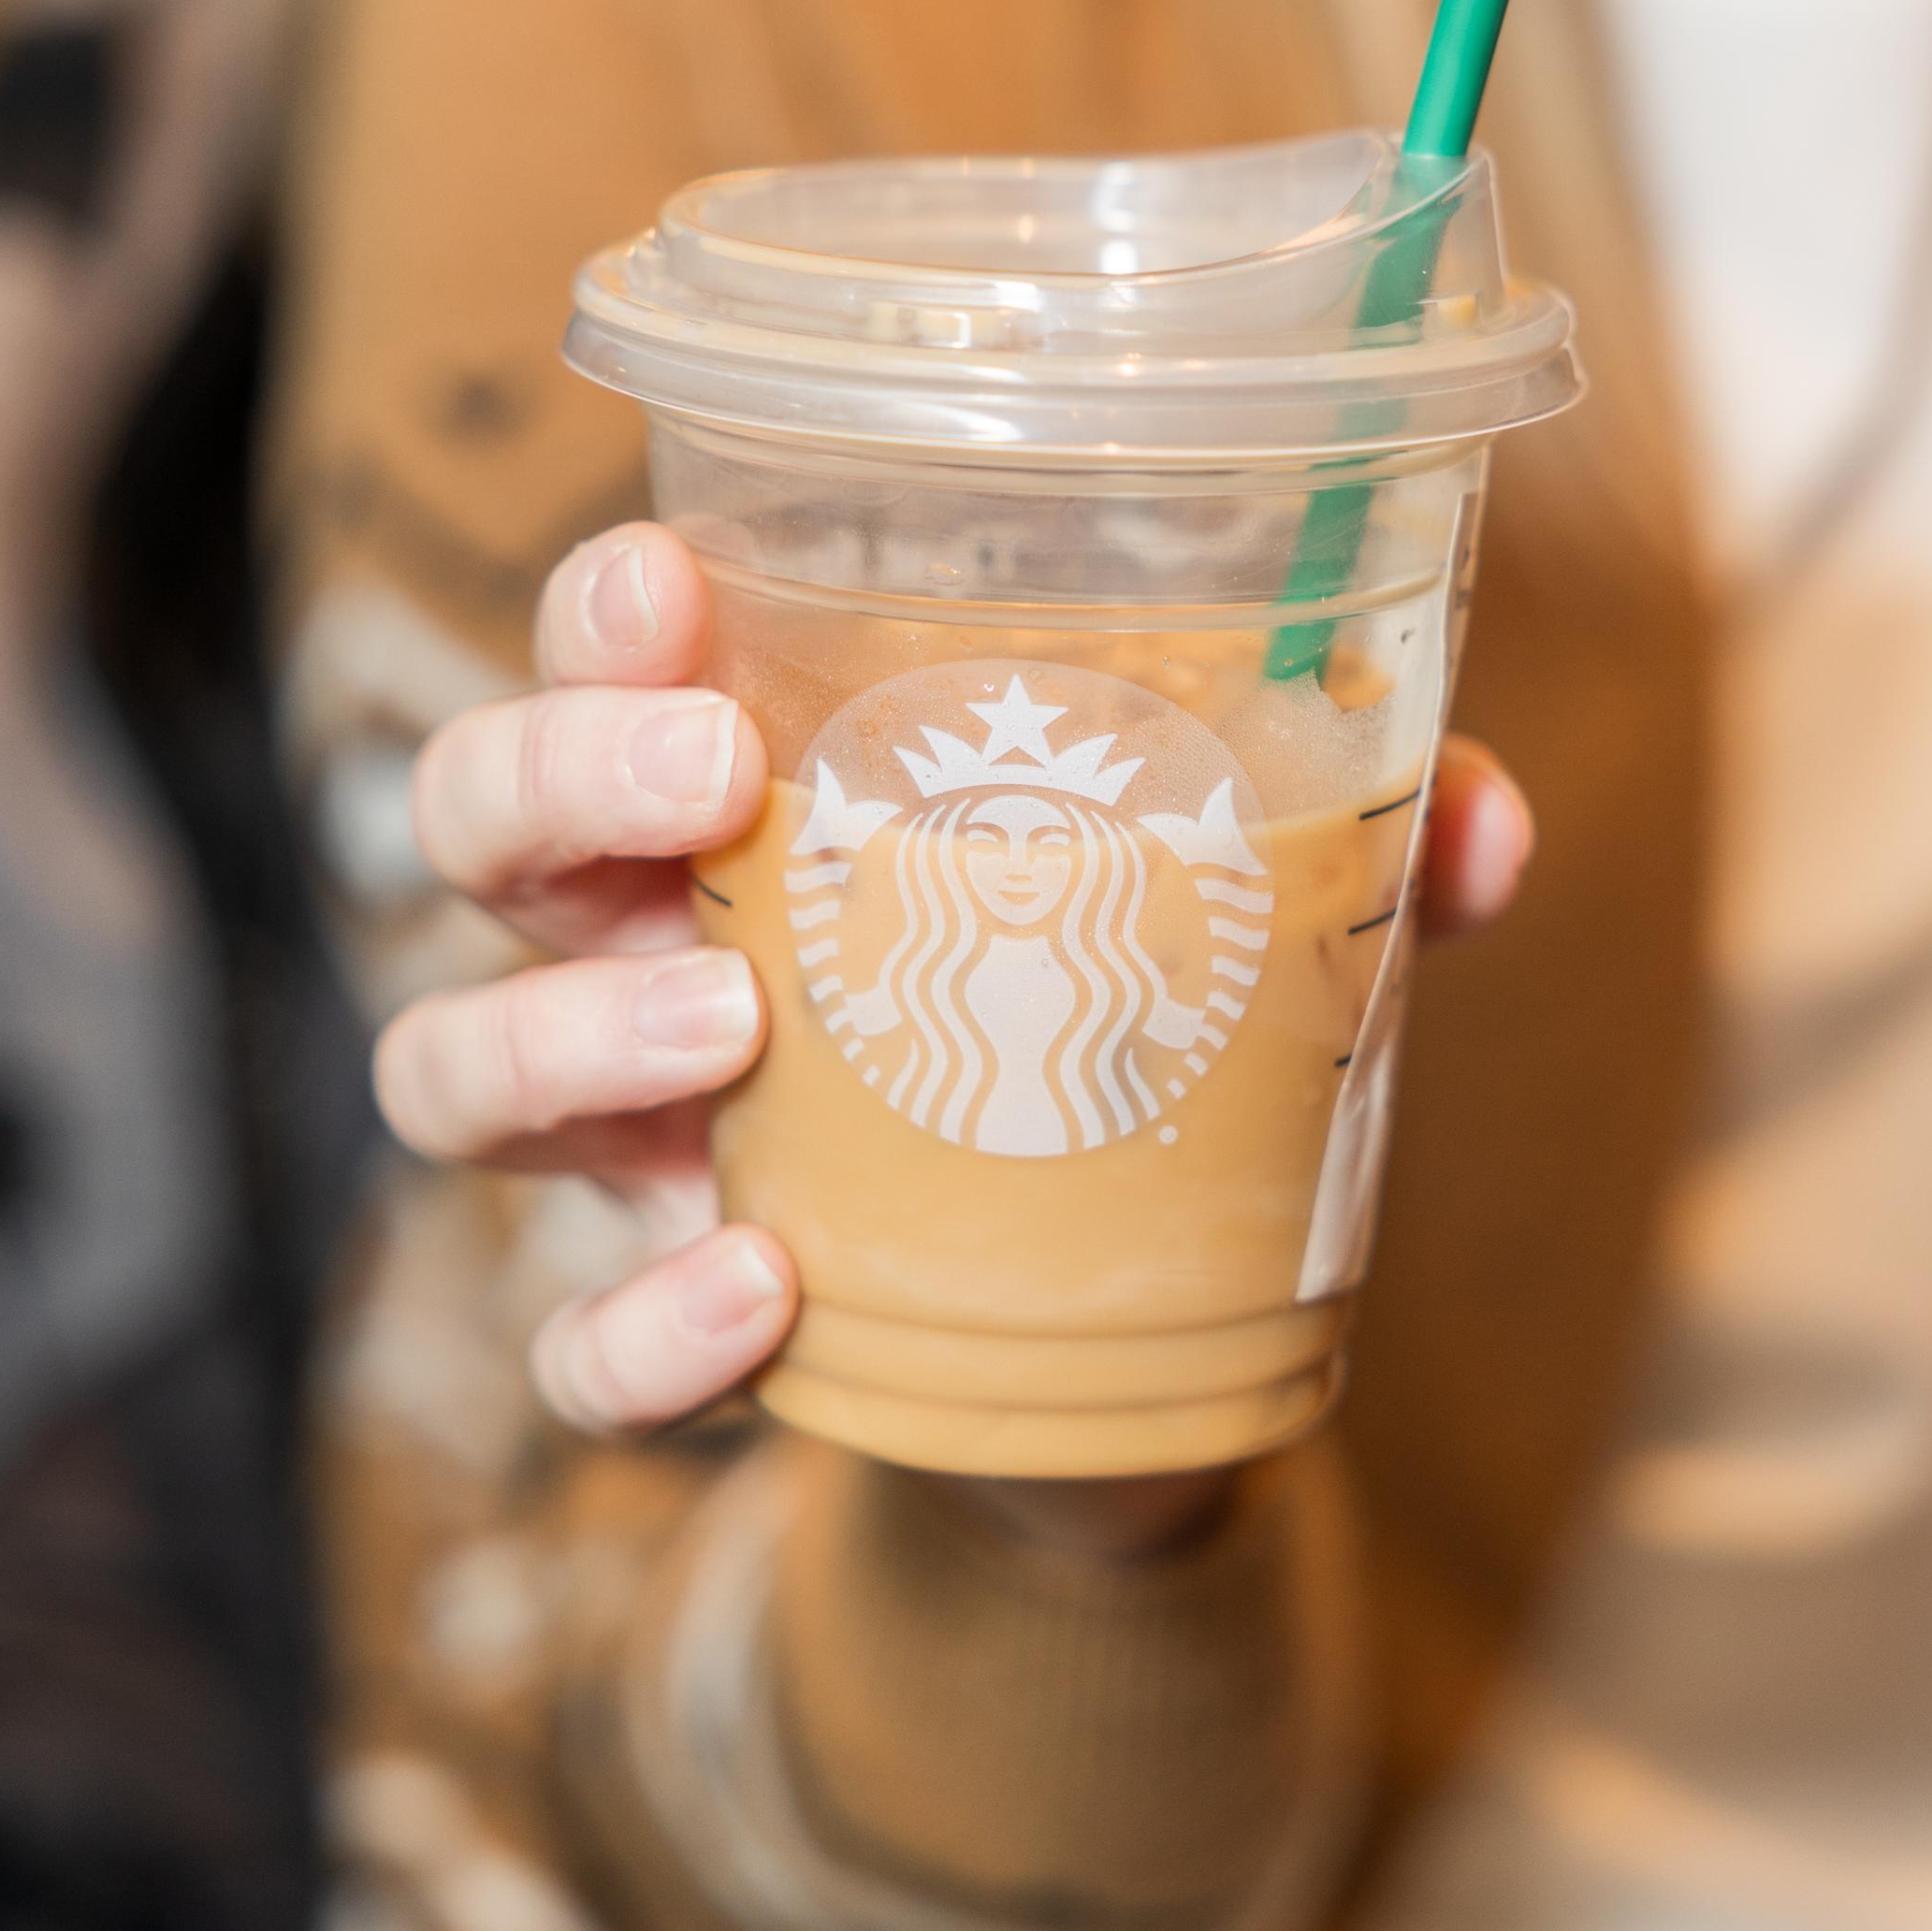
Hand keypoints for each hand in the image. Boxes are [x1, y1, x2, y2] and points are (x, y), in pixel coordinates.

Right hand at [380, 523, 1536, 1462]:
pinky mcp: (667, 1313)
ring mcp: (634, 1134)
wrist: (1114, 1331)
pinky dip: (630, 1326)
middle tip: (716, 785)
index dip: (603, 614)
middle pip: (475, 824)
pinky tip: (761, 1290)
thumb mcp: (1238, 917)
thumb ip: (1354, 849)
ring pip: (451, 1067)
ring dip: (559, 1033)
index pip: (606, 656)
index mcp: (753, 791)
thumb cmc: (1121, 1024)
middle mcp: (646, 937)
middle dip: (557, 778)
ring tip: (729, 1027)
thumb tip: (1480, 827)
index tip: (675, 584)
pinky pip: (566, 1346)